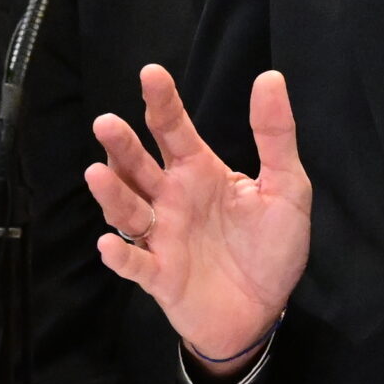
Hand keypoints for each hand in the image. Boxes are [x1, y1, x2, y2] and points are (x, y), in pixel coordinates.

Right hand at [89, 65, 310, 371]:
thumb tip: (270, 77)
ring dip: (112, 193)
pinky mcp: (161, 277)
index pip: (174, 130)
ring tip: (97, 173)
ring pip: (129, 210)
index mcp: (200, 172)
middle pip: (140, 166)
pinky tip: (109, 244)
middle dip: (122, 145)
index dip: (162, 102)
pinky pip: (136, 264)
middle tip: (106, 122)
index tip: (151, 72)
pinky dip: (121, 256)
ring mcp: (163, 238)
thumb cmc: (271, 246)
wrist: (265, 310)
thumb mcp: (287, 186)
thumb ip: (275, 136)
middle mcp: (173, 199)